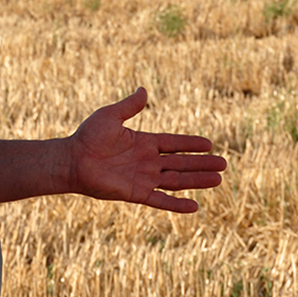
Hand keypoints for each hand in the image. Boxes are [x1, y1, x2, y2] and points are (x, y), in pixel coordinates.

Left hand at [67, 88, 225, 212]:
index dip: (190, 144)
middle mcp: (146, 161)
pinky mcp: (136, 193)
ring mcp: (143, 178)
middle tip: (225, 164)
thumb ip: (130, 106)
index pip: (173, 143)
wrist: (72, 159)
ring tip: (218, 180)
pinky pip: (161, 201)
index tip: (210, 144)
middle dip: (201, 164)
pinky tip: (195, 206)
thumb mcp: (111, 115)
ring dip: (197, 181)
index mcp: (143, 142)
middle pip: (180, 163)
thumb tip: (144, 90)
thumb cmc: (89, 136)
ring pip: (176, 180)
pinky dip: (177, 204)